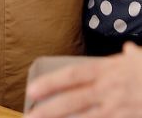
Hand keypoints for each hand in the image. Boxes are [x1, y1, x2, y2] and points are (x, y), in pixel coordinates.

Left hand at [27, 43, 141, 117]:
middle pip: (74, 100)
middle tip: (29, 115)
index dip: (51, 83)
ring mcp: (120, 108)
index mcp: (109, 71)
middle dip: (49, 109)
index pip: (73, 76)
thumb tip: (129, 49)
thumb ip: (132, 57)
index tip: (32, 90)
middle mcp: (111, 89)